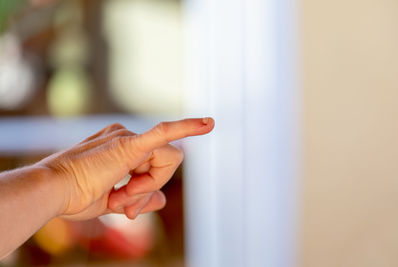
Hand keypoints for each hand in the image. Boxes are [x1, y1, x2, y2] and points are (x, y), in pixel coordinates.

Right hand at [36, 118, 213, 220]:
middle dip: (150, 188)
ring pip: (166, 161)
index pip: (153, 166)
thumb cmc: (73, 196)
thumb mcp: (113, 201)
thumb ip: (139, 199)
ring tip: (118, 195)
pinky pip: (165, 132)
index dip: (146, 190)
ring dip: (147, 186)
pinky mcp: (128, 144)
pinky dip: (188, 127)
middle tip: (122, 202)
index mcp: (121, 146)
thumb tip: (162, 201)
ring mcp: (127, 137)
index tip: (125, 207)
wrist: (51, 192)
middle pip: (165, 164)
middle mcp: (125, 136)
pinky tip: (209, 123)